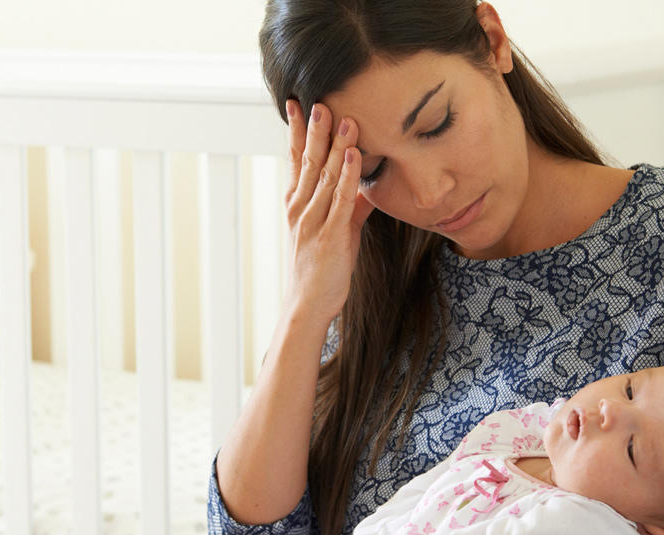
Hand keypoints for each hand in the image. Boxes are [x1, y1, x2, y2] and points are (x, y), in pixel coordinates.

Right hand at [282, 100, 374, 324]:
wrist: (307, 305)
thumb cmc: (320, 270)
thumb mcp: (335, 232)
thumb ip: (349, 208)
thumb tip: (367, 190)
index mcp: (297, 204)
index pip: (296, 159)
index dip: (298, 131)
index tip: (298, 103)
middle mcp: (300, 208)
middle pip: (308, 161)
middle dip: (316, 129)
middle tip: (321, 99)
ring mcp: (313, 221)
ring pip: (324, 176)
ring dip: (336, 146)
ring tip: (345, 118)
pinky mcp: (329, 236)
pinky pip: (339, 201)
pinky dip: (347, 177)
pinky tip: (354, 156)